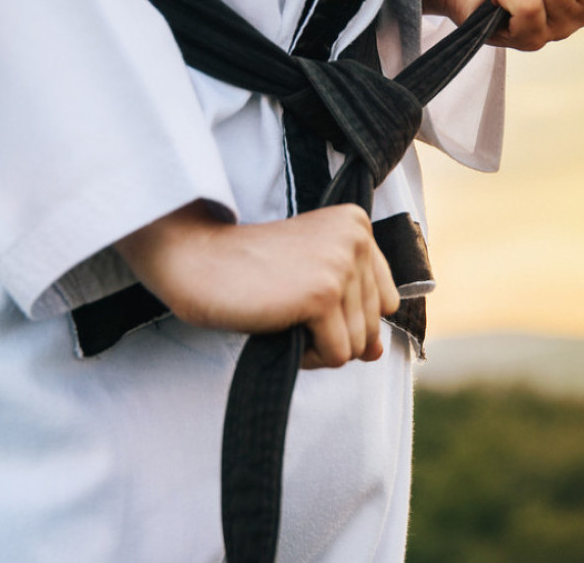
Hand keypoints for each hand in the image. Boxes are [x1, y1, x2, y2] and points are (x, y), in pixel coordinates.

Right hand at [114, 202, 400, 368]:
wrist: (197, 260)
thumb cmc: (250, 271)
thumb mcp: (312, 278)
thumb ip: (353, 309)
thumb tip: (377, 354)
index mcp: (357, 224)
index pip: (386, 300)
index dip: (346, 315)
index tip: (305, 296)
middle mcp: (357, 239)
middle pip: (373, 324)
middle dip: (331, 333)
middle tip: (288, 307)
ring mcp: (342, 265)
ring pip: (357, 344)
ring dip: (318, 347)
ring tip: (284, 317)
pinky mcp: (323, 295)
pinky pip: (336, 354)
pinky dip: (309, 358)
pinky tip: (281, 329)